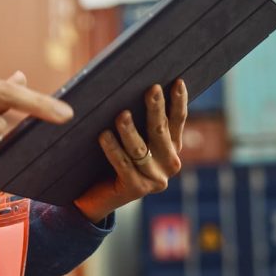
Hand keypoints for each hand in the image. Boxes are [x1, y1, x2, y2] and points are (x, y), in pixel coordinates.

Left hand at [74, 80, 187, 223]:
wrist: (96, 195)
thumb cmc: (111, 155)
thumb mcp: (129, 135)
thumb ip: (136, 117)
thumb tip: (128, 84)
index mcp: (171, 147)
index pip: (177, 120)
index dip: (179, 101)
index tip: (178, 81)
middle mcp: (169, 163)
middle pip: (160, 130)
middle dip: (156, 109)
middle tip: (152, 89)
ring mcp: (155, 178)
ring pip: (140, 149)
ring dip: (130, 131)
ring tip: (121, 115)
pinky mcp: (137, 189)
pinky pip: (123, 164)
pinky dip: (113, 149)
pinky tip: (104, 136)